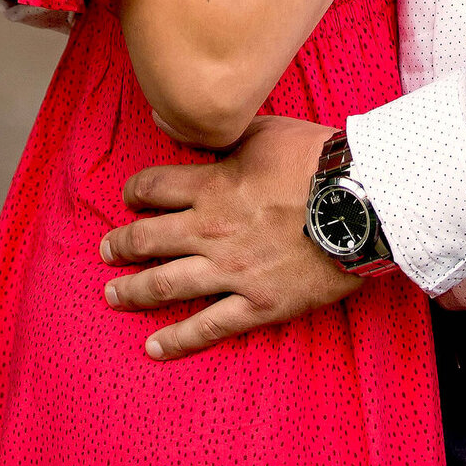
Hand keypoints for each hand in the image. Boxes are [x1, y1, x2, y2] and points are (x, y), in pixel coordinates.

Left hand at [101, 115, 354, 358]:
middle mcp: (210, 230)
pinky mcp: (256, 304)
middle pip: (150, 238)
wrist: (360, 202)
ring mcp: (231, 271)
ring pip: (166, 285)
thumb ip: (220, 131)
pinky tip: (154, 347)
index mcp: (212, 186)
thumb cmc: (316, 160)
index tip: (129, 198)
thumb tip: (182, 118)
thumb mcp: (263, 130)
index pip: (155, 189)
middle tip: (106, 251)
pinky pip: (208, 327)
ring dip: (134, 291)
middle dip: (122, 245)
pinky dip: (178, 340)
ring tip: (113, 296)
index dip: (135, 193)